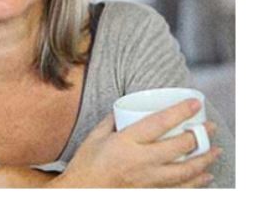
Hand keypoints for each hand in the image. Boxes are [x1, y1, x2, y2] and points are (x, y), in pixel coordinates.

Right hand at [51, 99, 220, 187]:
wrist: (82, 192)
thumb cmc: (85, 165)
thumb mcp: (95, 137)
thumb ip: (111, 121)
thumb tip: (125, 109)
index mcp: (126, 142)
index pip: (160, 122)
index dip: (180, 111)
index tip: (194, 103)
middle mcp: (141, 161)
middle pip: (180, 147)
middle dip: (201, 135)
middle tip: (210, 127)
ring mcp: (149, 180)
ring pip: (186, 171)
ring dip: (205, 160)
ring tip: (215, 151)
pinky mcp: (151, 193)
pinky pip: (181, 189)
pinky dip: (197, 182)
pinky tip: (205, 176)